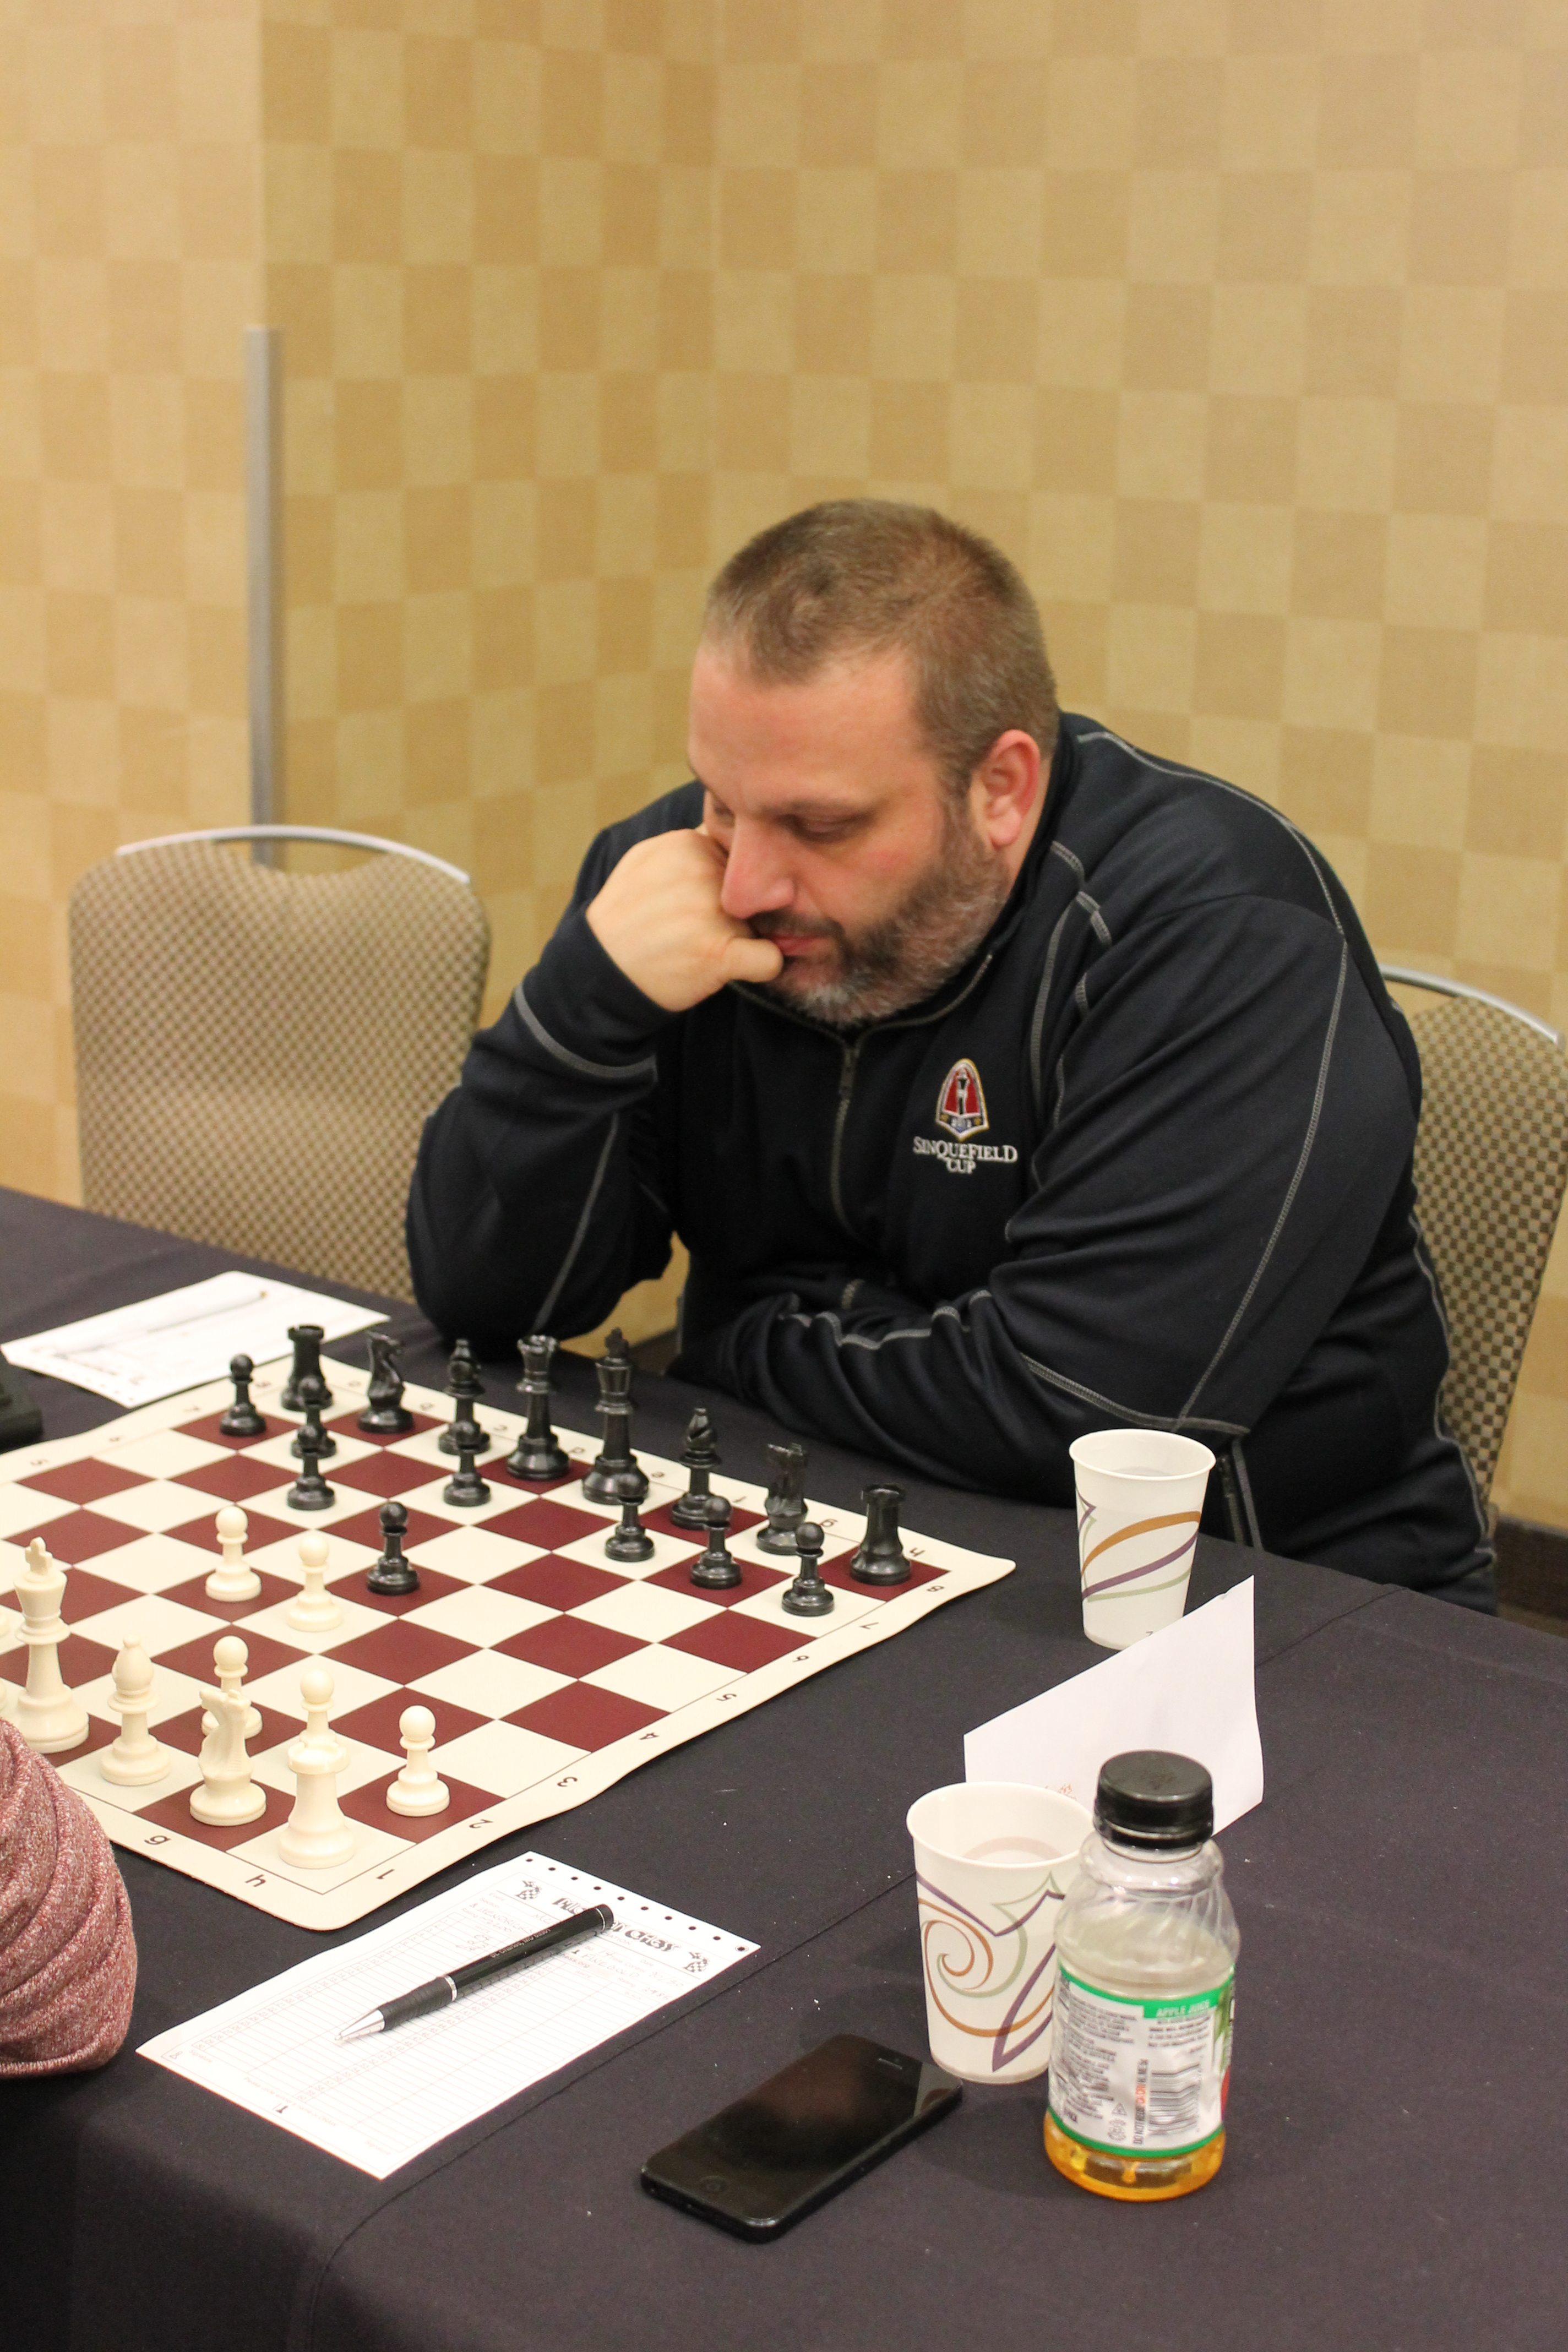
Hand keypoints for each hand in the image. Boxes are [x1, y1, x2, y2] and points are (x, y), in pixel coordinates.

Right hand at [585, 830, 783, 1012]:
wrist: (600, 971)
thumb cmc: (627, 920)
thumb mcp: (646, 861)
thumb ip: (689, 846)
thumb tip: (732, 833)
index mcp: (688, 843)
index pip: (740, 855)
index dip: (733, 881)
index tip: (708, 899)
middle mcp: (703, 871)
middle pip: (754, 888)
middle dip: (741, 909)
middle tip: (701, 928)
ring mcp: (712, 911)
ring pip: (762, 921)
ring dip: (745, 936)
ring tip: (702, 947)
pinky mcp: (720, 953)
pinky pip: (770, 958)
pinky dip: (763, 966)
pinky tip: (737, 968)